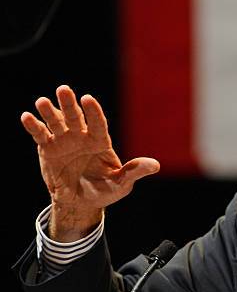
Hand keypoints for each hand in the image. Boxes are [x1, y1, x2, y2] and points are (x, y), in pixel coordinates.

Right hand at [21, 85, 159, 240]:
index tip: (87, 99)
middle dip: (69, 103)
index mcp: (101, 141)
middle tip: (63, 89)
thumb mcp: (122, 183)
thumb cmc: (105, 190)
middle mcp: (82, 137)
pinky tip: (27, 117)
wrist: (80, 202)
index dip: (93, 111)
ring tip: (42, 102)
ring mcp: (64, 141)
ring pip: (57, 122)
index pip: (98, 122)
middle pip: (76, 116)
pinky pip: (40, 135)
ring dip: (49, 112)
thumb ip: (134, 171)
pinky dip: (34, 126)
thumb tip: (155, 166)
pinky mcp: (48, 149)